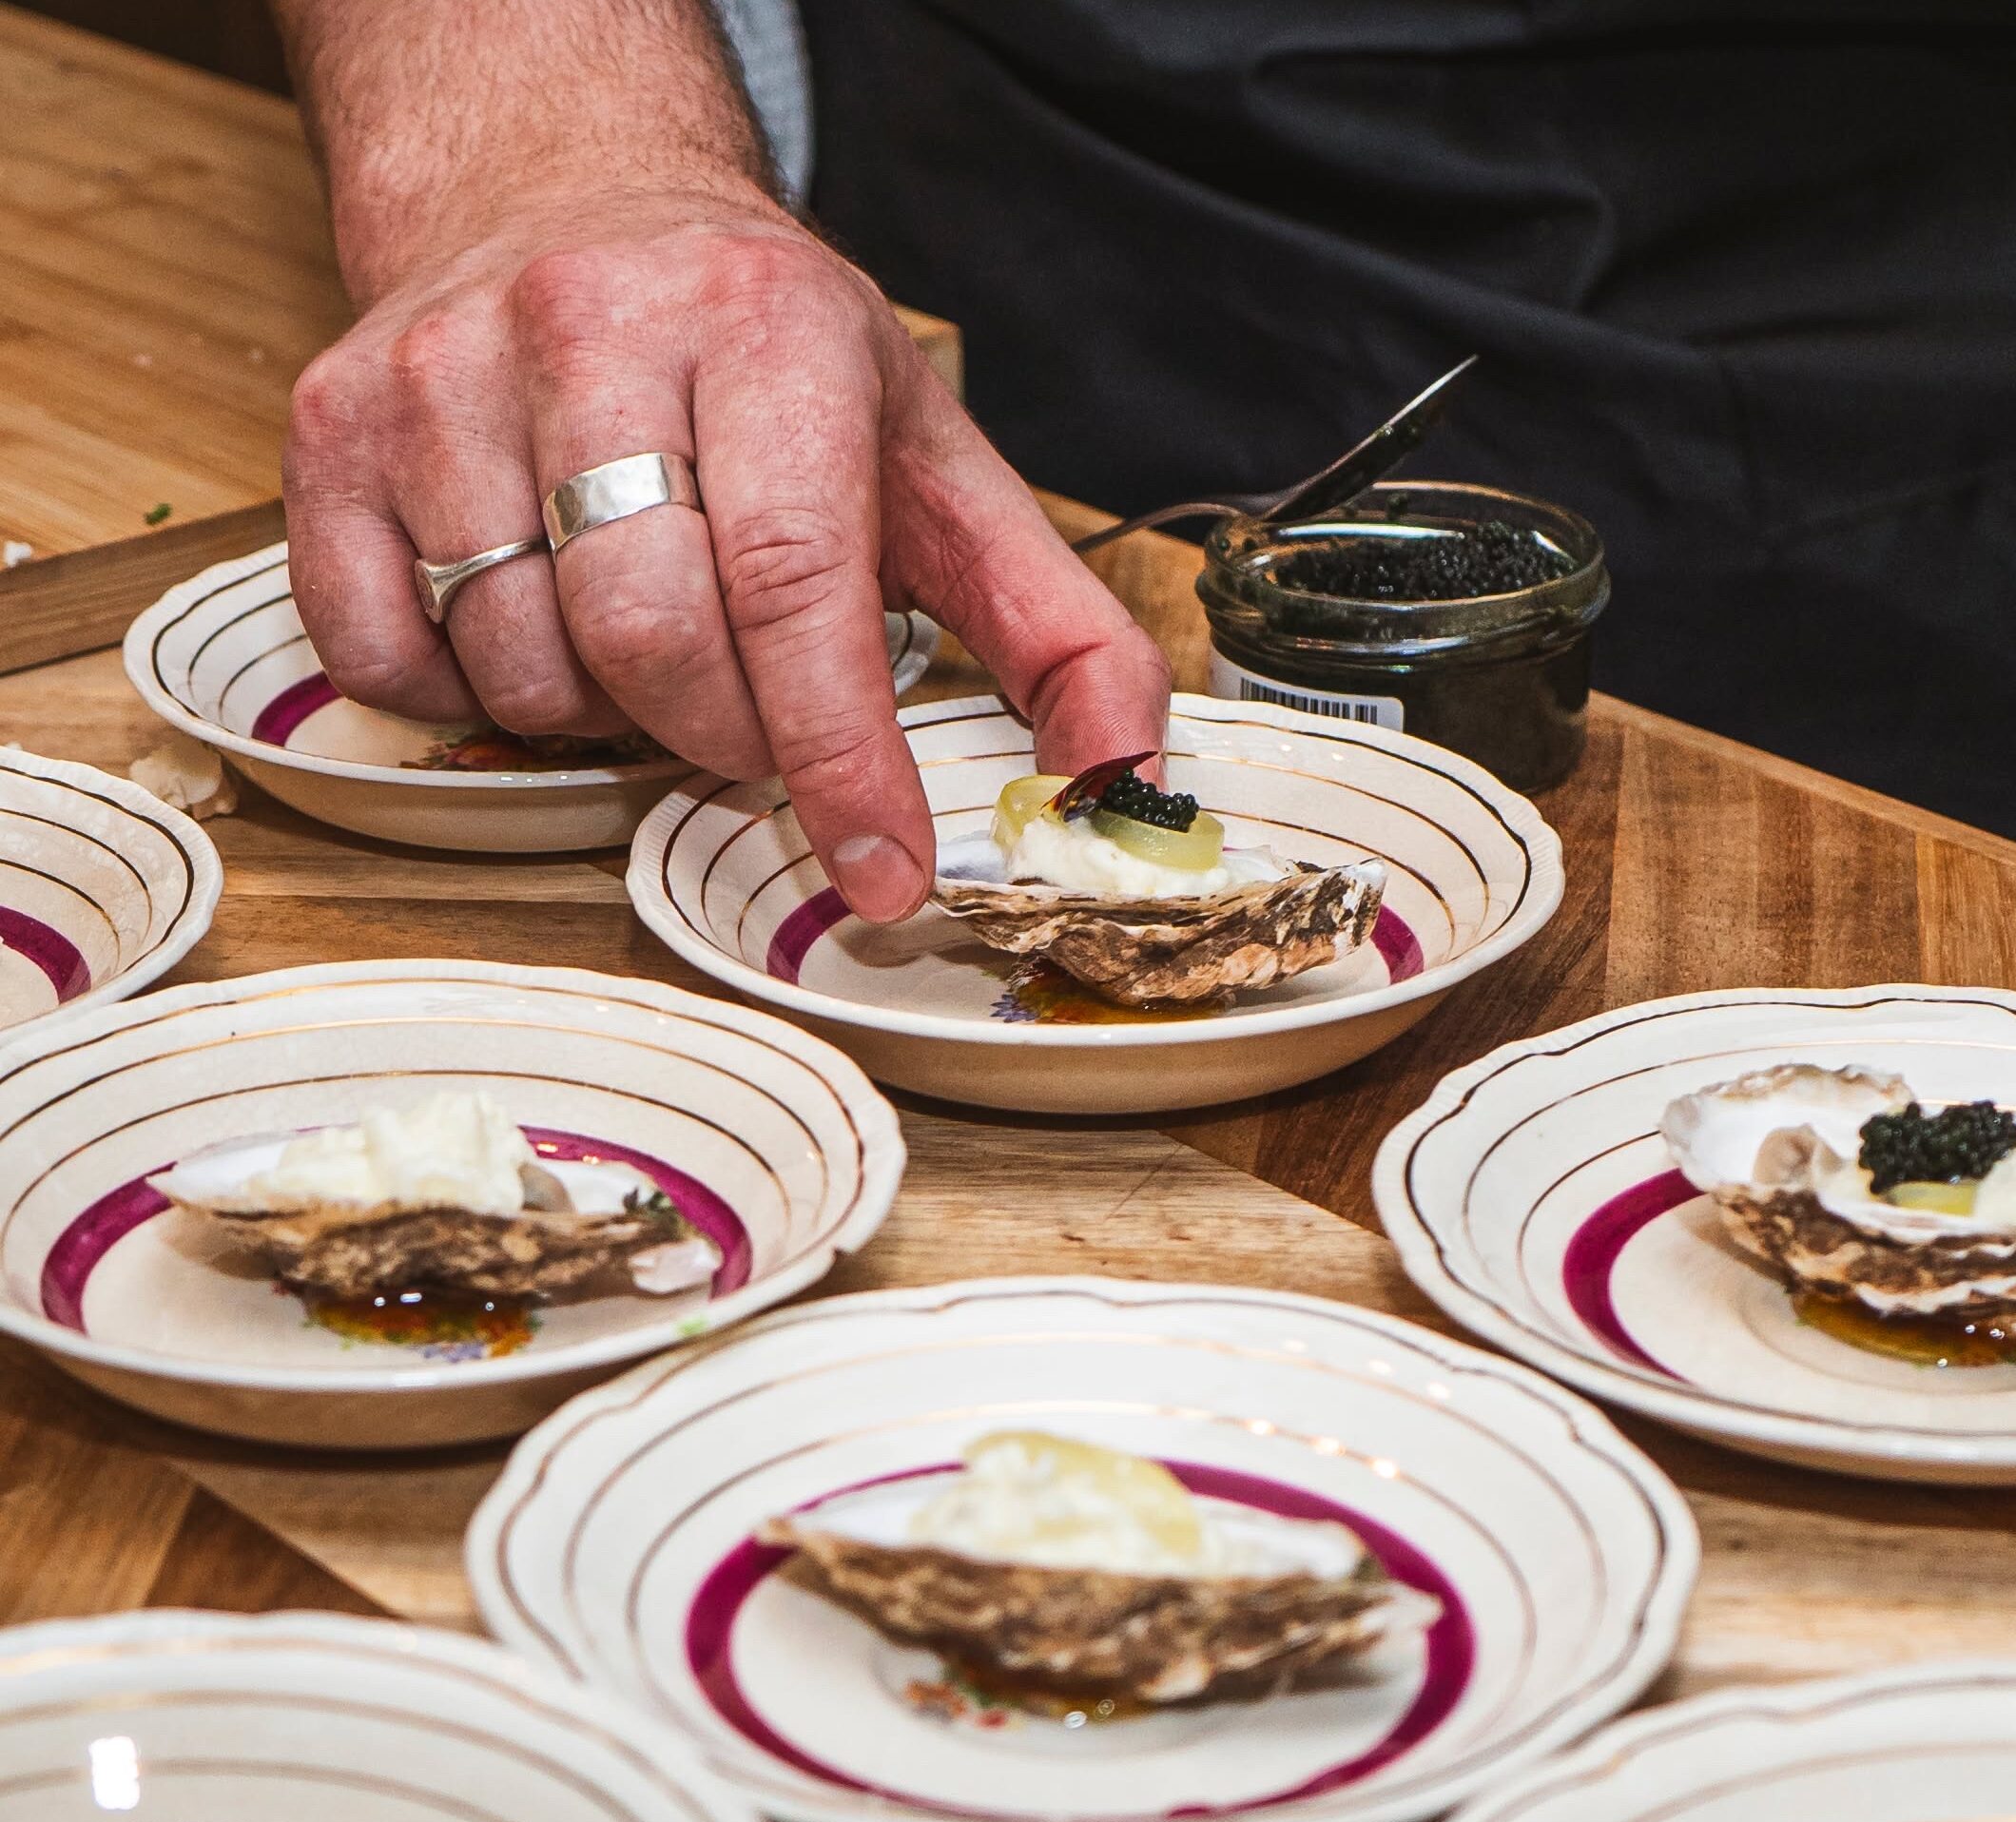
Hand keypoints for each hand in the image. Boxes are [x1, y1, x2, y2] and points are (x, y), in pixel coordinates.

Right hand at [282, 186, 1169, 918]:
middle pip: (649, 637)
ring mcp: (442, 372)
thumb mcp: (938, 463)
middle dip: (720, 735)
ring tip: (643, 631)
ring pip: (516, 661)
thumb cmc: (768, 359)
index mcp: (772, 334)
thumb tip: (1122, 779)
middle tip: (750, 715)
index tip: (881, 869)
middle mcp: (594, 330)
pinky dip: (465, 693)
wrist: (571, 198)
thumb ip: (1055, 629)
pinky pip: (383, 654)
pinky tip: (531, 624)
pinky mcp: (332, 421)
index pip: (797, 583)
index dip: (838, 753)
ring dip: (599, 714)